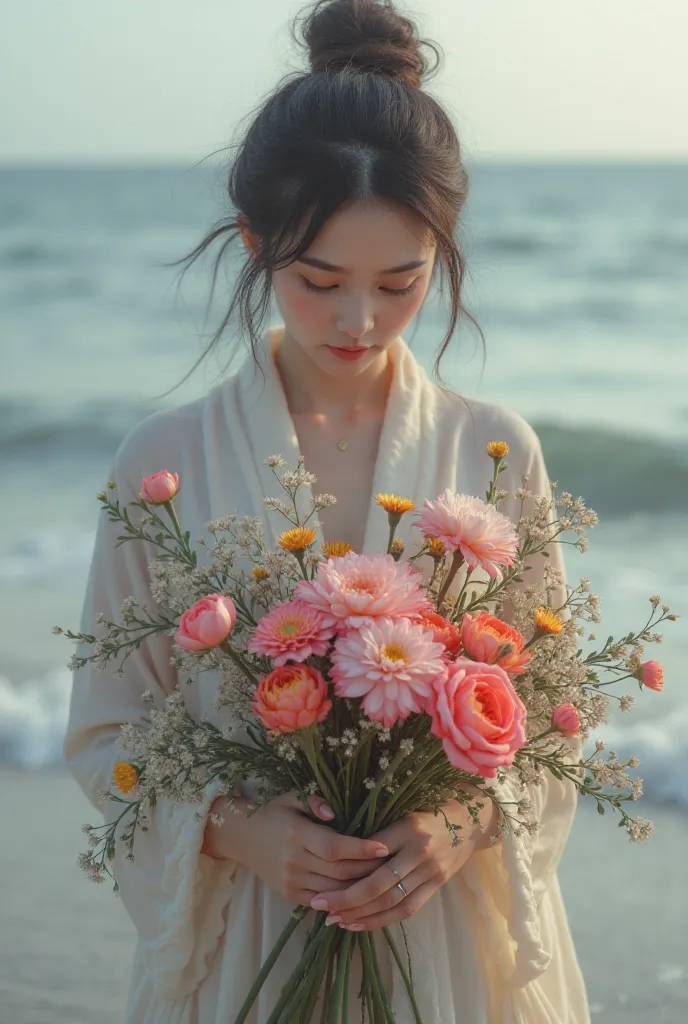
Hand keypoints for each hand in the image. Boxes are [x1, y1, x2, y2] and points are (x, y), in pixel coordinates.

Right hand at [203, 791, 389, 906]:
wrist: (243, 838)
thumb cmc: (274, 813)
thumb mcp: (291, 797)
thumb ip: (315, 801)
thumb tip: (335, 813)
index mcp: (297, 833)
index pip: (335, 847)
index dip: (361, 849)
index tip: (385, 847)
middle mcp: (294, 860)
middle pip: (339, 872)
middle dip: (368, 870)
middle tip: (393, 865)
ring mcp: (291, 881)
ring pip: (334, 892)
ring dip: (359, 889)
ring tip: (383, 881)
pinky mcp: (290, 895)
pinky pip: (322, 902)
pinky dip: (342, 901)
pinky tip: (361, 895)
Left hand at [309, 795, 497, 931]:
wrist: (469, 822)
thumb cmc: (427, 812)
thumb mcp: (402, 811)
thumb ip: (378, 830)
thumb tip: (340, 850)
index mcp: (407, 826)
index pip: (371, 851)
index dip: (345, 868)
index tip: (320, 877)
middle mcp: (420, 850)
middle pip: (379, 882)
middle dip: (347, 898)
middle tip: (321, 905)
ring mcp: (431, 871)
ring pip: (391, 901)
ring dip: (361, 914)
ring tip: (336, 920)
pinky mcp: (437, 886)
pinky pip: (407, 909)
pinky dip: (381, 920)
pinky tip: (359, 925)